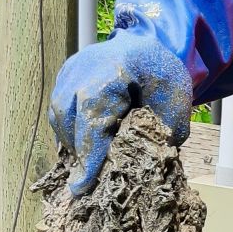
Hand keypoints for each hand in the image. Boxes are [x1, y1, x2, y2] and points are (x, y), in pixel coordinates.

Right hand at [48, 29, 192, 194]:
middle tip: (85, 180)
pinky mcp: (65, 73)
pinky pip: (58, 107)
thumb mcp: (174, 104)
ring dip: (70, 141)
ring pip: (58, 114)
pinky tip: (80, 145)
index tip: (82, 187)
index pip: (93, 120)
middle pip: (68, 117)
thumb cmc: (163, 75)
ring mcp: (71, 68)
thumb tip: (144, 169)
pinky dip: (67, 128)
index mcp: (114, 72)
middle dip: (77, 152)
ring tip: (85, 163)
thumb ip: (162, 134)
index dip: (88, 156)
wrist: (150, 45)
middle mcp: (84, 67)